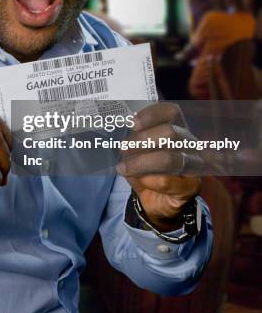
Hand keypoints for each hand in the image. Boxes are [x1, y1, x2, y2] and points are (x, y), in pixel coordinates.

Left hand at [118, 103, 201, 231]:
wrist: (157, 200)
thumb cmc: (146, 169)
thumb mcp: (135, 151)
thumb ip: (131, 139)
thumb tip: (118, 131)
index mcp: (176, 127)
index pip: (171, 112)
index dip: (151, 115)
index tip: (132, 123)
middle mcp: (189, 142)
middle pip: (170, 132)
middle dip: (142, 140)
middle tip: (123, 148)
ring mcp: (194, 164)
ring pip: (168, 158)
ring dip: (141, 162)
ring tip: (124, 167)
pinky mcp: (192, 186)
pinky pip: (168, 181)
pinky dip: (149, 180)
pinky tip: (140, 180)